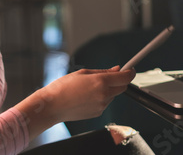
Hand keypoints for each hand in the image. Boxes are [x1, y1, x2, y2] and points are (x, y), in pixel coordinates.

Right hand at [15, 66, 135, 139]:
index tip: (129, 69)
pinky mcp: (98, 113)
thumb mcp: (82, 73)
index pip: (125, 78)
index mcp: (100, 82)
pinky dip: (100, 98)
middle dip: (119, 81)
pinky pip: (105, 103)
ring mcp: (101, 106)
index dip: (129, 72)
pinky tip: (86, 96)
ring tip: (88, 88)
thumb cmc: (63, 87)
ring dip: (107, 90)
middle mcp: (104, 95)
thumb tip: (116, 70)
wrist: (52, 105)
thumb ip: (102, 71)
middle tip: (108, 76)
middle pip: (122, 87)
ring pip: (113, 95)